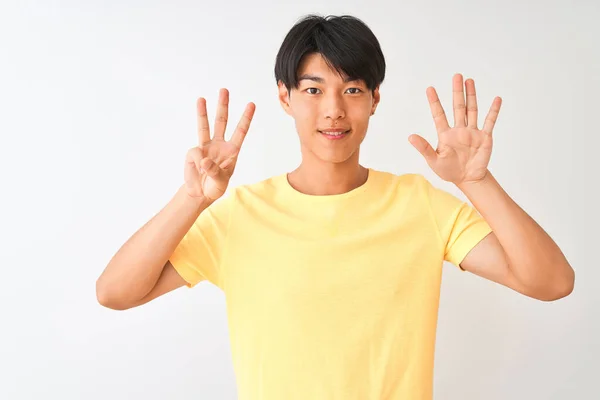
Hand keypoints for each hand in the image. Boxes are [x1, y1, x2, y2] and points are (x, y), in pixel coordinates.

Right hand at [184, 88, 254, 202]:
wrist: (199, 193)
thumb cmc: (214, 187)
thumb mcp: (220, 183)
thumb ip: (214, 172)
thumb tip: (204, 160)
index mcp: (232, 151)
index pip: (240, 132)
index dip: (245, 118)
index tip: (251, 104)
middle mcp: (219, 145)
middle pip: (222, 122)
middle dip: (223, 106)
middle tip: (224, 90)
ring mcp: (206, 147)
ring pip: (205, 126)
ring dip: (203, 112)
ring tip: (201, 98)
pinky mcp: (194, 152)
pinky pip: (194, 154)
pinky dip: (196, 164)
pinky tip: (198, 171)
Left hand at [408, 73, 501, 185]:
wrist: (468, 179)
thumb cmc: (449, 170)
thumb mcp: (434, 160)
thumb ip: (424, 148)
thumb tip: (410, 137)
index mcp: (445, 134)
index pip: (439, 114)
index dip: (434, 102)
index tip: (429, 88)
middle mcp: (459, 130)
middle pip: (458, 107)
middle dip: (457, 92)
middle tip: (456, 76)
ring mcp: (472, 132)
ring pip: (472, 110)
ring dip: (471, 96)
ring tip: (470, 81)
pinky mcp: (484, 137)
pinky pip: (489, 122)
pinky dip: (493, 111)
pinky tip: (496, 99)